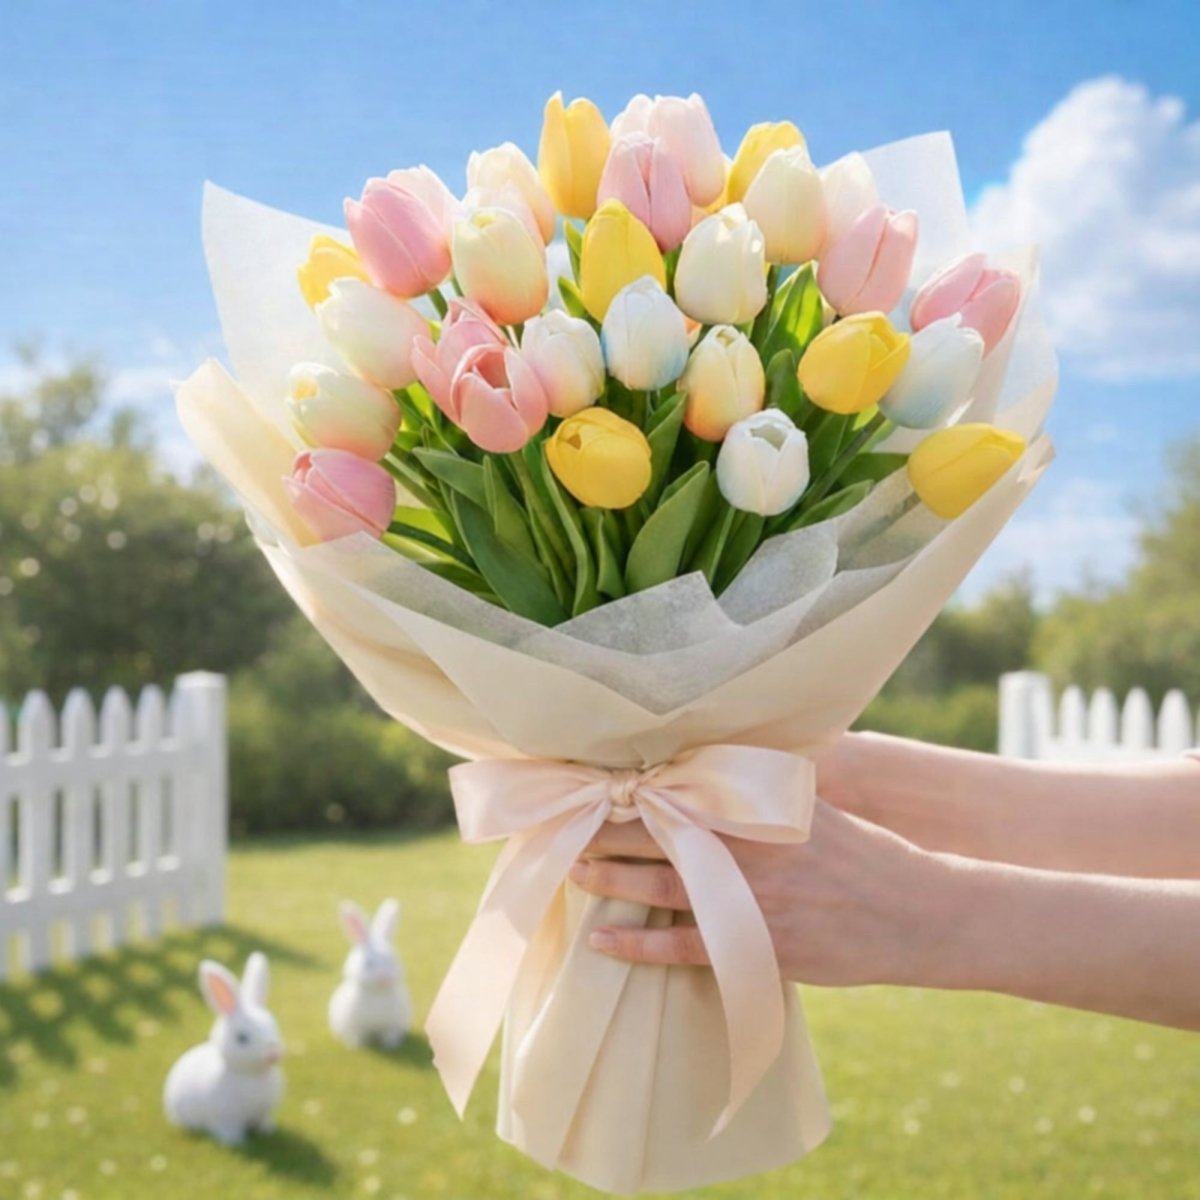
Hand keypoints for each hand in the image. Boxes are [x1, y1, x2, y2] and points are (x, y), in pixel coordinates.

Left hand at [570, 798, 954, 987]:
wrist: (916, 913)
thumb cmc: (865, 854)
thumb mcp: (814, 806)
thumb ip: (762, 787)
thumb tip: (715, 758)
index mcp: (759, 807)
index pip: (678, 785)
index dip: (630, 784)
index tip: (589, 777)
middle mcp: (748, 845)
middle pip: (658, 829)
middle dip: (608, 824)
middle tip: (564, 820)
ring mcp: (750, 897)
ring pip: (660, 881)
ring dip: (610, 874)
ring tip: (573, 867)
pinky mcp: (755, 946)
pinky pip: (682, 945)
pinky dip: (637, 941)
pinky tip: (602, 939)